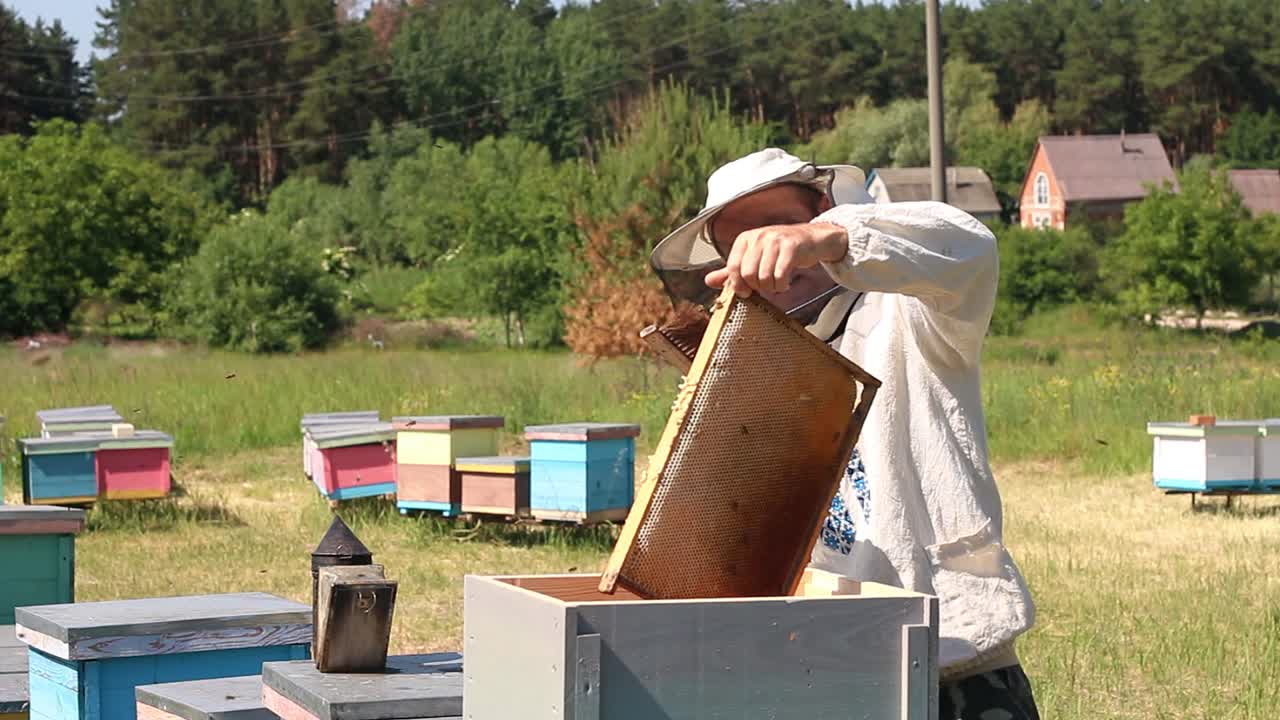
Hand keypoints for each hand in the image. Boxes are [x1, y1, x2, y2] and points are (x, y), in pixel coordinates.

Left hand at [705, 222, 847, 296]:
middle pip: (748, 274)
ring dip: (771, 287)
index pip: (733, 267)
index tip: (746, 292)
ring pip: (764, 277)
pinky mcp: (791, 247)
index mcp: (745, 239)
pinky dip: (782, 285)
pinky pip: (780, 275)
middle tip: (765, 286)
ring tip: (777, 283)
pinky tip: (785, 282)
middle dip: (757, 287)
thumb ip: (731, 271)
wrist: (810, 239)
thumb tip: (707, 281)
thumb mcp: (753, 257)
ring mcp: (775, 240)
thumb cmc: (779, 250)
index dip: (738, 285)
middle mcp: (758, 236)